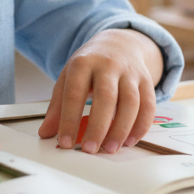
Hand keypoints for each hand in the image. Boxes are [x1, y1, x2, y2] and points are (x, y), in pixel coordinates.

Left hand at [38, 29, 162, 154]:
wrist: (118, 43)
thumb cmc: (89, 66)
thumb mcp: (68, 78)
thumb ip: (57, 106)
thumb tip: (45, 134)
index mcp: (83, 63)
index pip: (74, 93)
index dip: (69, 120)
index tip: (65, 143)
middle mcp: (108, 65)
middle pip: (106, 97)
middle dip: (98, 126)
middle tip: (89, 149)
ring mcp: (130, 72)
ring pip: (131, 102)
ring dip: (121, 129)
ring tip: (110, 149)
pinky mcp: (146, 80)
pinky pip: (148, 104)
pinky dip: (141, 125)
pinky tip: (130, 141)